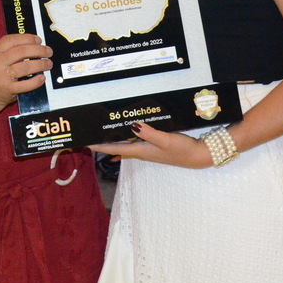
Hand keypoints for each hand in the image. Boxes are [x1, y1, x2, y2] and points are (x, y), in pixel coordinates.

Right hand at [0, 34, 51, 108]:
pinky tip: (42, 78)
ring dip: (40, 64)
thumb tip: (36, 44)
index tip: (39, 40)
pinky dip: (36, 81)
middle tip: (49, 52)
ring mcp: (1, 76)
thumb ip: (12, 49)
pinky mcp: (7, 89)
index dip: (27, 38)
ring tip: (48, 64)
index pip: (12, 40)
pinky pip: (25, 85)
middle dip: (38, 50)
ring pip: (24, 67)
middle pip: (21, 52)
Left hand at [89, 122, 211, 168]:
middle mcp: (141, 152)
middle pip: (117, 148)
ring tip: (101, 135)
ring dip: (113, 142)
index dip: (99, 145)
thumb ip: (149, 133)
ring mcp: (147, 151)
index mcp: (141, 150)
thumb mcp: (166, 140)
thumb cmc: (182, 149)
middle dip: (103, 143)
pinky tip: (122, 140)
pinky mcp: (154, 147)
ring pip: (125, 146)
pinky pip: (134, 144)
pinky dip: (125, 141)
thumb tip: (132, 126)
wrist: (198, 156)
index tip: (85, 142)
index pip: (115, 148)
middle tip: (89, 136)